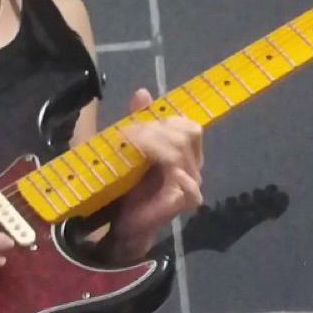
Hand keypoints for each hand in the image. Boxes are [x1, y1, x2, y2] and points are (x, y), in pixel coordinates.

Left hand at [105, 89, 203, 262]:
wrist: (121, 219)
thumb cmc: (127, 180)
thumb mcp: (128, 143)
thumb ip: (138, 118)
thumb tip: (143, 92)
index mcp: (181, 144)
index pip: (185, 123)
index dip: (162, 118)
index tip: (133, 123)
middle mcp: (191, 160)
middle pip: (186, 132)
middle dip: (156, 130)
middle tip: (127, 135)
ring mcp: (190, 181)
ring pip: (182, 151)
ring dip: (155, 146)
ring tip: (130, 146)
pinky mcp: (185, 201)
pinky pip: (190, 186)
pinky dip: (177, 177)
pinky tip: (163, 171)